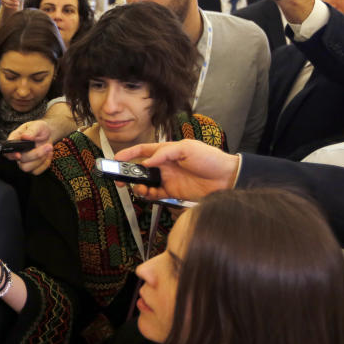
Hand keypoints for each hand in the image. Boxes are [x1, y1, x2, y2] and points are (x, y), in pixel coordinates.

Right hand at [5, 120, 53, 174]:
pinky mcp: (32, 167)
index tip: (19, 155)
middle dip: (36, 154)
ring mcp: (23, 161)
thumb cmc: (40, 129)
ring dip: (40, 160)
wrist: (48, 135)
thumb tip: (25, 136)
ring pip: (27, 168)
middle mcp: (17, 152)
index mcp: (15, 140)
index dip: (11, 155)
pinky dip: (45, 164)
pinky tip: (48, 154)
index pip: (7, 150)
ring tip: (48, 149)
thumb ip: (32, 130)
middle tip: (48, 146)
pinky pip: (36, 171)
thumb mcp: (38, 125)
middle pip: (21, 160)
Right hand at [113, 139, 238, 200]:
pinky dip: (148, 195)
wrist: (226, 178)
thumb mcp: (187, 148)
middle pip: (140, 169)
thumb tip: (147, 161)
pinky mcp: (172, 192)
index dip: (129, 153)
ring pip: (145, 183)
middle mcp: (165, 165)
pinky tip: (147, 194)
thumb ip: (165, 153)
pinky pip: (155, 194)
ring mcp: (168, 179)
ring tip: (138, 188)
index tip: (116, 158)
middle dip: (128, 173)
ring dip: (138, 186)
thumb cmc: (210, 158)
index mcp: (167, 151)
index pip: (144, 150)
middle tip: (119, 180)